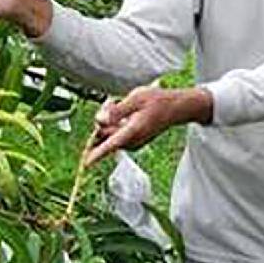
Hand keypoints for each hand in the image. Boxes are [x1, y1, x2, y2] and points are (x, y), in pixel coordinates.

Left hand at [84, 86, 212, 166]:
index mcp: (133, 131)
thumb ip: (116, 110)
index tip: (86, 164)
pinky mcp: (133, 142)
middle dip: (102, 119)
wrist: (177, 108)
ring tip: (121, 104)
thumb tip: (99, 120)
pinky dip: (115, 124)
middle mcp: (132, 140)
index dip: (96, 154)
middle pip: (104, 134)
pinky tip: (124, 113)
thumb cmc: (158, 101)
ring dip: (109, 120)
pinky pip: (115, 135)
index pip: (110, 145)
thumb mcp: (136, 98)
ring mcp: (133, 143)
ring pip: (108, 134)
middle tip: (113, 102)